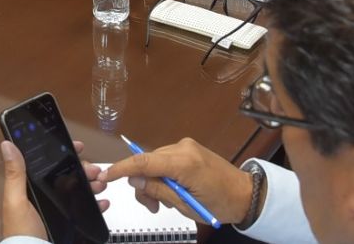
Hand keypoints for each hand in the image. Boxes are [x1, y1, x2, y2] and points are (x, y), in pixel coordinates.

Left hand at [1, 140, 107, 238]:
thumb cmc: (21, 232)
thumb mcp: (16, 201)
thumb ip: (15, 174)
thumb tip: (8, 145)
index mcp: (32, 187)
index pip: (49, 164)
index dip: (63, 153)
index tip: (77, 147)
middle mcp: (46, 195)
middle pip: (68, 174)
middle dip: (83, 168)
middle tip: (93, 169)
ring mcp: (59, 207)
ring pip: (80, 188)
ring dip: (93, 183)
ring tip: (100, 184)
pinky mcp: (70, 220)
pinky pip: (86, 207)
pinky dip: (96, 202)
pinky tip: (102, 201)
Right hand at [104, 138, 254, 224]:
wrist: (245, 194)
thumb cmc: (222, 203)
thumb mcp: (186, 205)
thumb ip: (159, 190)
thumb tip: (136, 181)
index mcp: (184, 163)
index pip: (144, 161)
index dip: (123, 168)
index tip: (108, 175)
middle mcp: (184, 148)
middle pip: (148, 162)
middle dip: (144, 185)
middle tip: (152, 206)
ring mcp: (187, 146)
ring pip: (155, 162)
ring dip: (154, 182)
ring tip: (166, 201)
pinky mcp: (189, 149)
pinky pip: (166, 160)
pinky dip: (163, 175)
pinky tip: (173, 190)